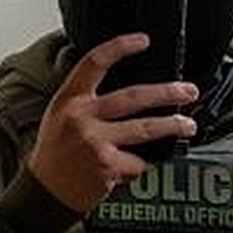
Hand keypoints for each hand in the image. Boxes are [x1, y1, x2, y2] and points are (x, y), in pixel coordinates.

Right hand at [27, 33, 198, 213]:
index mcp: (69, 100)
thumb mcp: (60, 117)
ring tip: (189, 125)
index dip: (120, 47)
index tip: (143, 40)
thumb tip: (128, 92)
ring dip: (173, 126)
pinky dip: (139, 165)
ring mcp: (95, 141)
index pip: (94, 64)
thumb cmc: (55, 154)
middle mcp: (81, 117)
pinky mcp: (107, 165)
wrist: (43, 192)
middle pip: (133, 97)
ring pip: (146, 128)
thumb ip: (87, 101)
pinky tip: (130, 167)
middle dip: (167, 93)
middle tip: (188, 90)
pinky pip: (138, 161)